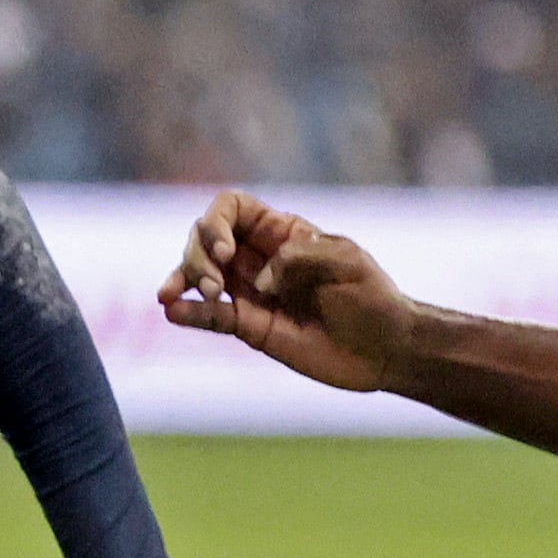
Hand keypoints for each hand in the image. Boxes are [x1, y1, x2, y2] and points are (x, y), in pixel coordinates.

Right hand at [155, 191, 416, 394]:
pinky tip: (171, 311)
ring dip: (185, 279)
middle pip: (206, 239)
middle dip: (198, 255)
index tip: (226, 250)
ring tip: (175, 296)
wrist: (385, 348)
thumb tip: (258, 279)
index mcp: (282, 232)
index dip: (217, 222)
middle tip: (214, 284)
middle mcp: (259, 258)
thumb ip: (299, 257)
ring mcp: (252, 293)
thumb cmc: (372, 297)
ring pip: (200, 275)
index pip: (231, 208)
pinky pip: (211, 317)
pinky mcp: (250, 328)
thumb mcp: (346, 261)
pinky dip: (188, 312)